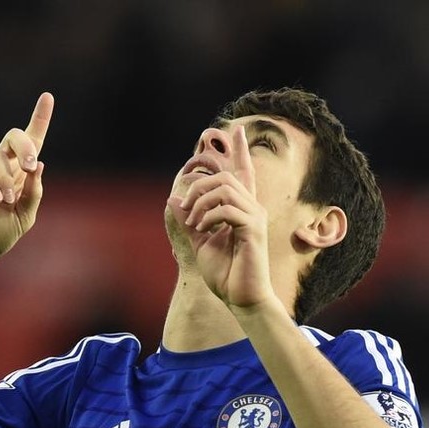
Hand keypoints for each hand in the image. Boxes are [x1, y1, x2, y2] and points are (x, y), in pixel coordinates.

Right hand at [0, 92, 53, 263]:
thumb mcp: (24, 217)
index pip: (32, 142)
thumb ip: (33, 193)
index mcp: (20, 175)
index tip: (48, 97)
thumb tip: (39, 164)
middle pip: (14, 137)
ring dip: (6, 179)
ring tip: (6, 201)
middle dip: (25, 145)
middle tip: (30, 166)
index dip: (40, 119)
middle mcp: (2, 167)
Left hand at [166, 126, 275, 310]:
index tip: (236, 129)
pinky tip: (202, 230)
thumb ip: (188, 222)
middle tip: (187, 214)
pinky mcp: (253, 229)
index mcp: (242, 209)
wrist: (241, 299)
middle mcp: (252, 208)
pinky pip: (227, 208)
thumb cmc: (225, 275)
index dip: (240, 150)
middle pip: (225, 176)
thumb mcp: (200, 244)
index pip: (243, 173)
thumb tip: (173, 200)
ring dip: (201, 203)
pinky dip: (208, 216)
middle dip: (199, 188)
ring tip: (194, 224)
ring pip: (225, 188)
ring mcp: (255, 217)